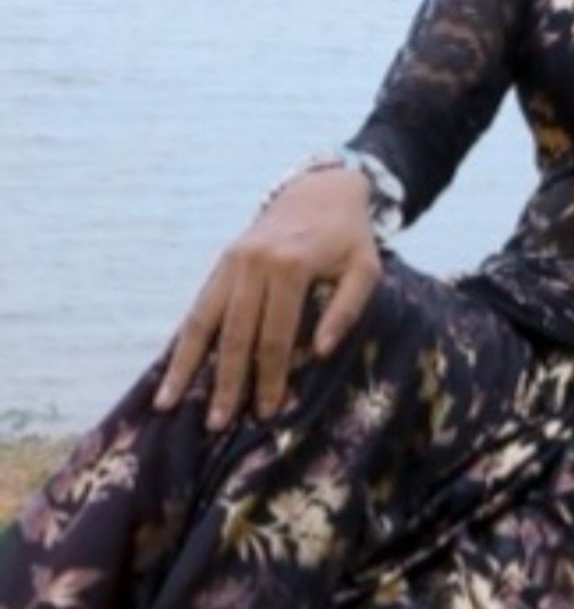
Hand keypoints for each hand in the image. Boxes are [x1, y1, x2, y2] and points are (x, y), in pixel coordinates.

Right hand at [153, 167, 381, 430]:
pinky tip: (171, 367)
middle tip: (218, 424)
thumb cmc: (349, 237)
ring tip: (168, 404)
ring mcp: (233, 260)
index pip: (277, 335)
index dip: (271, 377)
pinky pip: (199, 304)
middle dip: (227, 382)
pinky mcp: (223, 260)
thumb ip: (348, 309)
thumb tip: (321, 353)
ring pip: (203, 319)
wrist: (321, 189)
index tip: (268, 412)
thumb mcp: (366, 268)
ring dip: (187, 365)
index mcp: (292, 265)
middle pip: (236, 334)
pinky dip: (183, 339)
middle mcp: (255, 262)